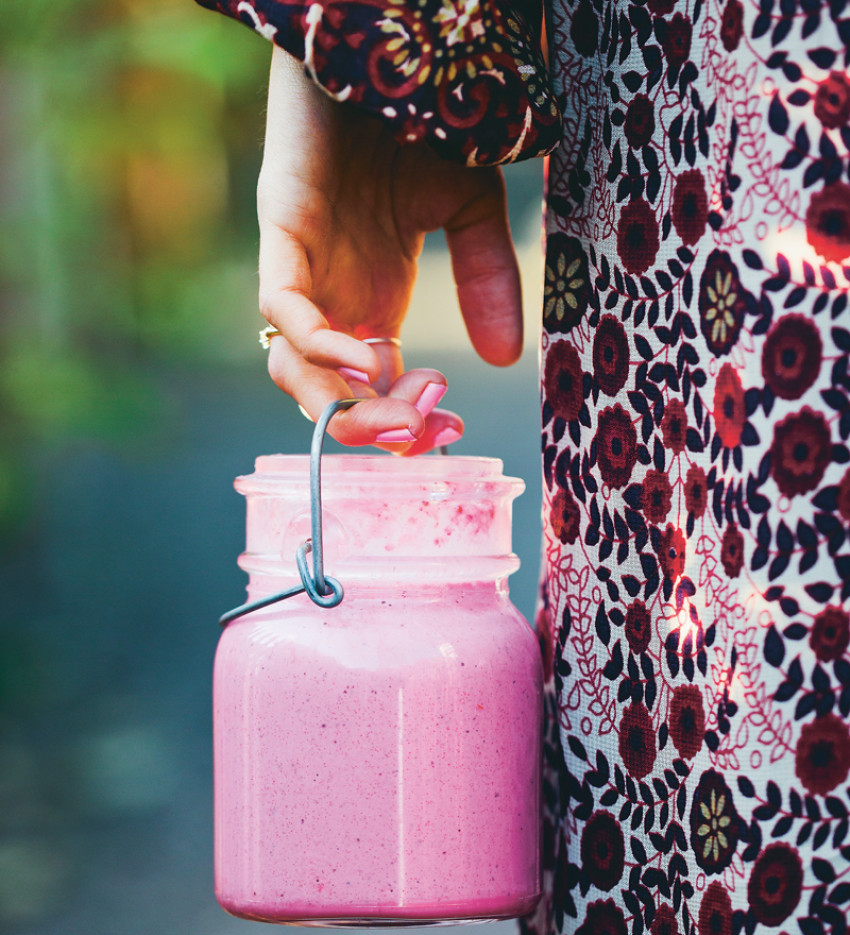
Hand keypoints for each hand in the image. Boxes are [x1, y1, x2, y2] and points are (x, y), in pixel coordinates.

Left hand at [258, 46, 523, 451]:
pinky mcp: (282, 227)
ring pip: (293, 368)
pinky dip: (317, 346)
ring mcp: (303, 266)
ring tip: (396, 416)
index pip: (373, 388)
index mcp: (370, 299)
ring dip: (342, 405)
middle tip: (419, 435)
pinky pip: (282, 309)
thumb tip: (505, 358)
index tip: (447, 429)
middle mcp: (332, 295)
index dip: (402, 418)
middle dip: (370, 428)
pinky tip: (364, 362)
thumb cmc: (423, 117)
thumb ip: (485, 278)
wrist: (390, 38)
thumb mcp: (469, 208)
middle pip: (328, 393)